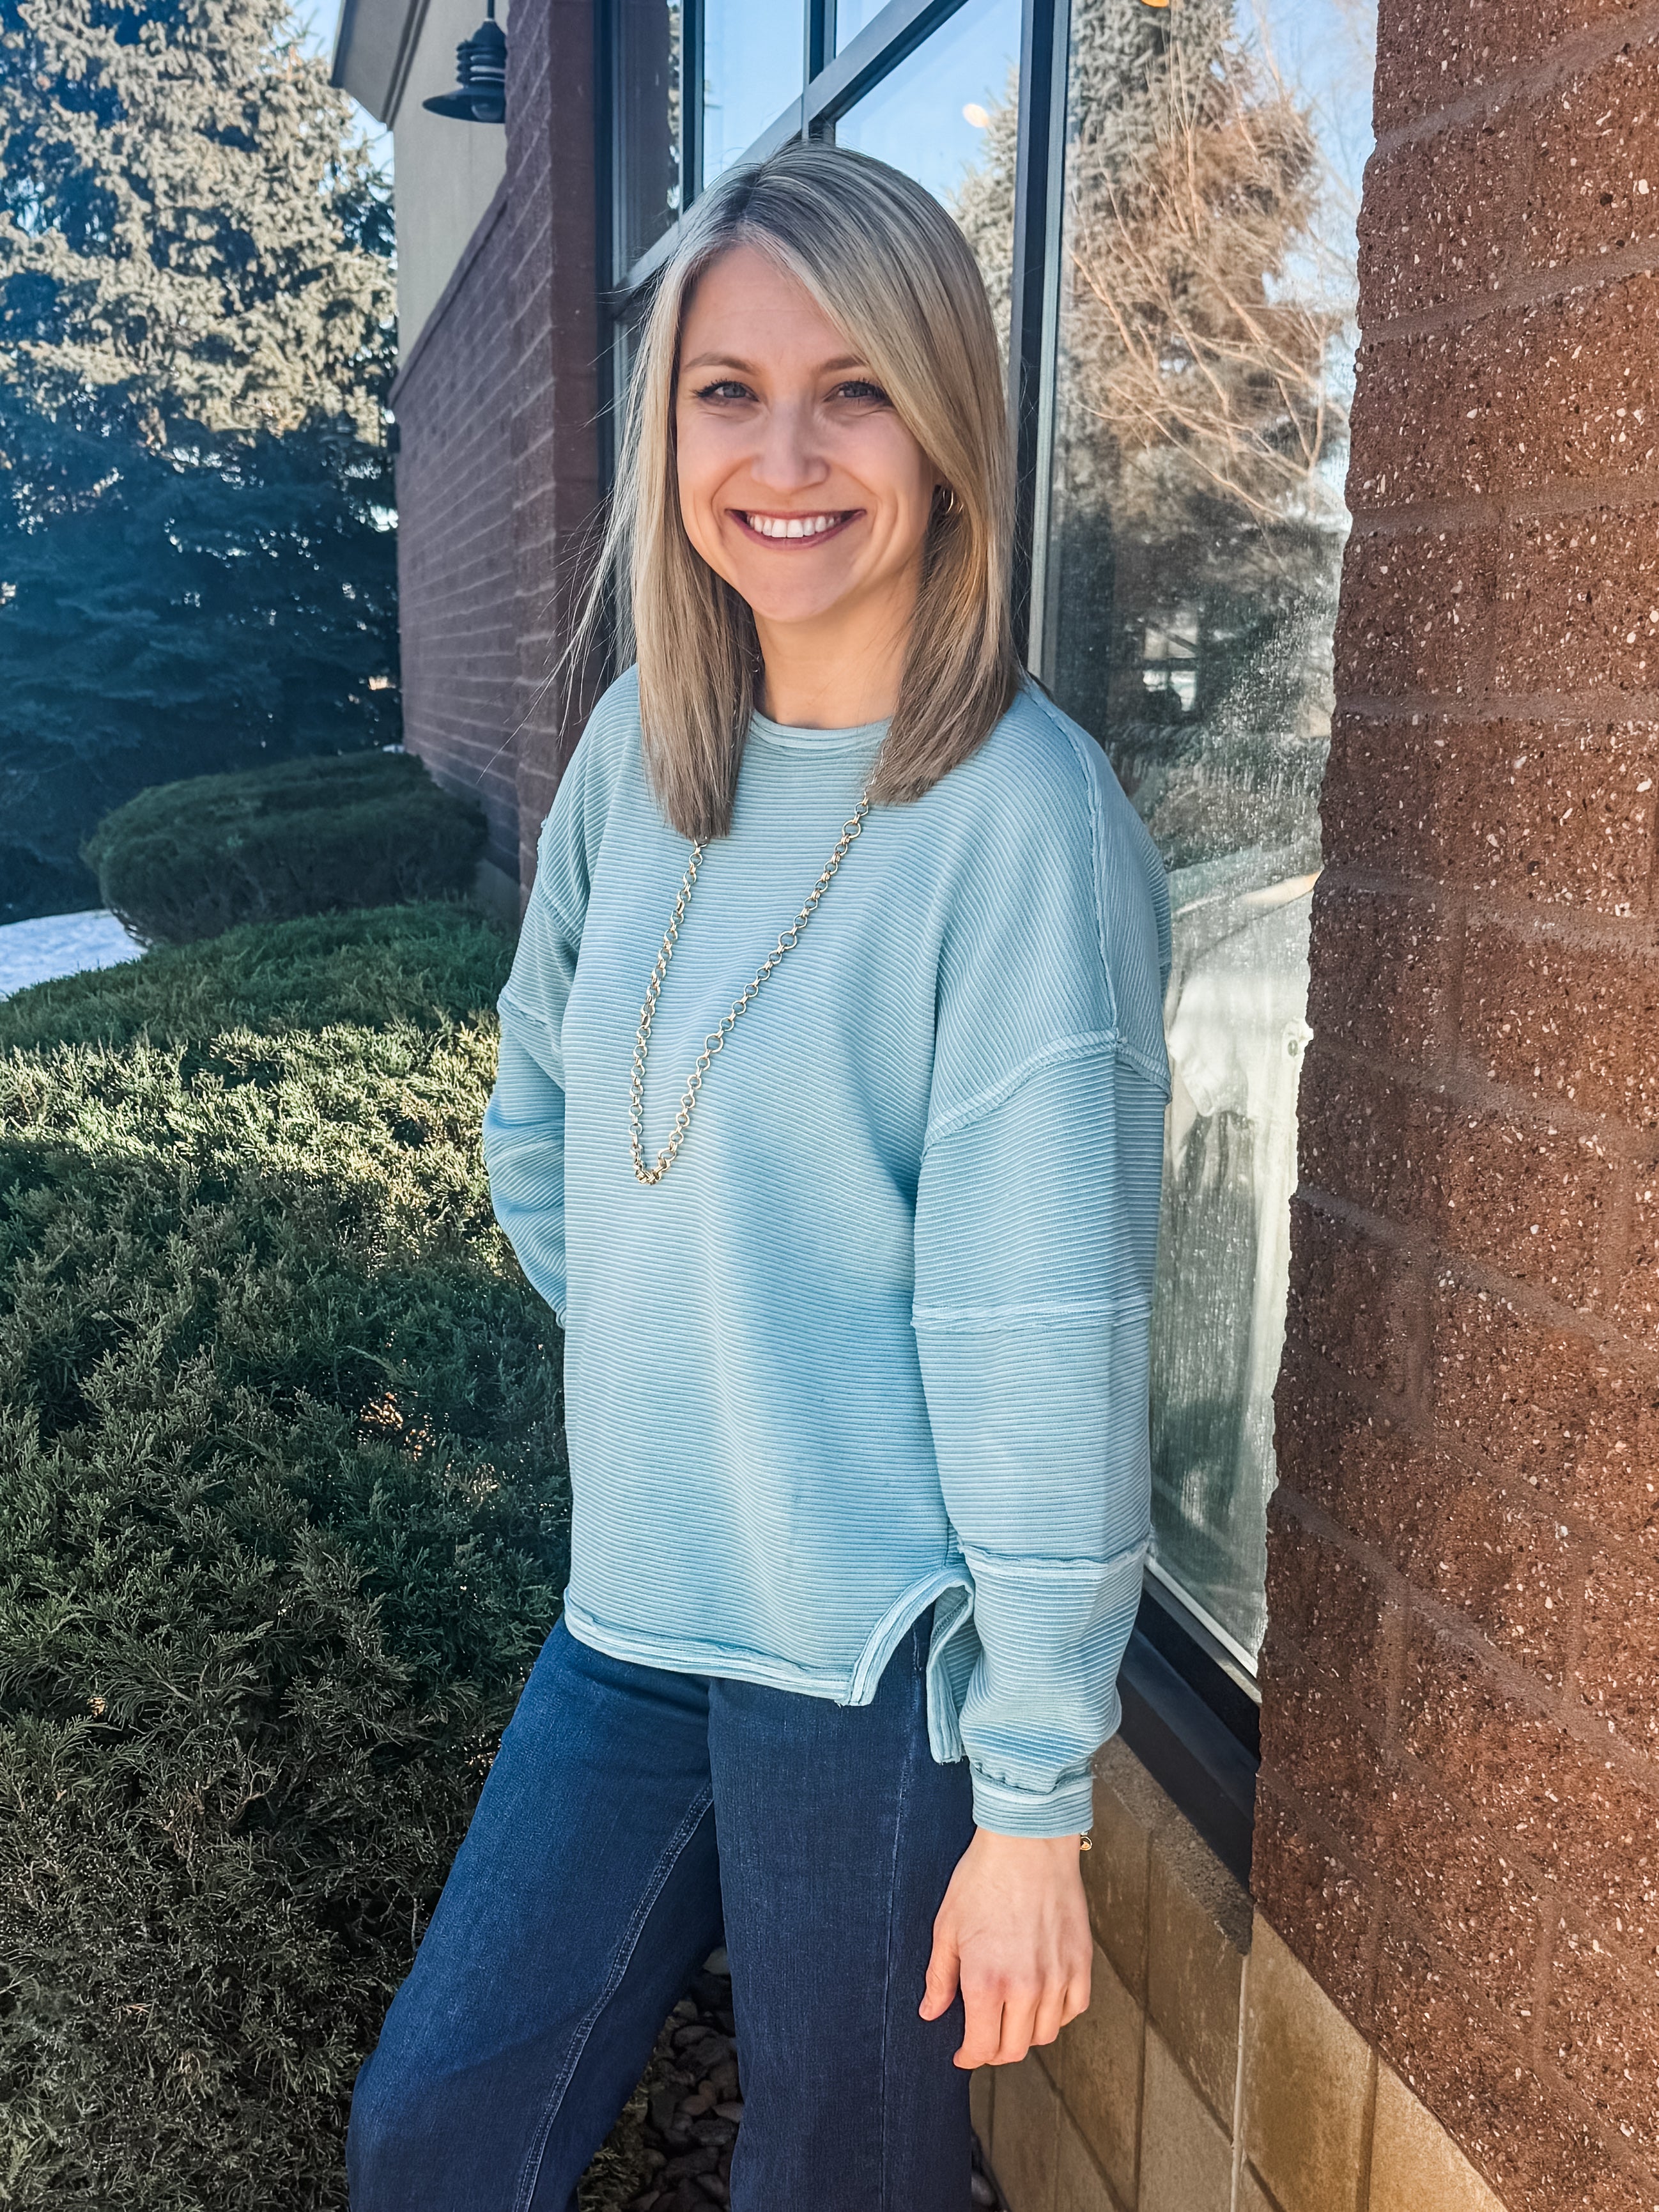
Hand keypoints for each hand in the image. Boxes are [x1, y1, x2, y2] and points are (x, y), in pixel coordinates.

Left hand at [918, 1827, 1092, 2067]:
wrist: (1027, 1843)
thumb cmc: (982, 1878)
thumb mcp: (947, 1927)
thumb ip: (939, 1977)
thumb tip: (931, 2013)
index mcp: (985, 1981)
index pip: (982, 2047)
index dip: (969, 2057)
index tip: (963, 2054)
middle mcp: (1024, 1987)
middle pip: (1014, 2049)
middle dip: (994, 2051)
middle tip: (984, 2038)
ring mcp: (1057, 1977)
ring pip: (1045, 2033)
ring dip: (1025, 2034)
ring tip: (1011, 2016)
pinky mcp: (1081, 1962)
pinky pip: (1074, 2008)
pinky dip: (1058, 2013)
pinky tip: (1042, 1999)